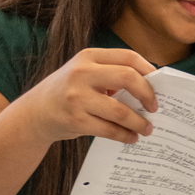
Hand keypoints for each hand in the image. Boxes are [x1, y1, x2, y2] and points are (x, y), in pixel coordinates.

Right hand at [16, 48, 157, 146]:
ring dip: (139, 122)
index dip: (148, 70)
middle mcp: (82, 73)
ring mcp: (77, 97)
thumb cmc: (69, 91)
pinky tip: (131, 138)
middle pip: (128, 77)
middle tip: (155, 107)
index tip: (159, 84)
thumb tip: (151, 87)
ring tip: (147, 128)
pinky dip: (125, 135)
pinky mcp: (75, 120)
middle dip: (148, 94)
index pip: (128, 57)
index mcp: (88, 56)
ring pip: (121, 110)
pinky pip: (109, 129)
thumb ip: (111, 74)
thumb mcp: (85, 73)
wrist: (35, 113)